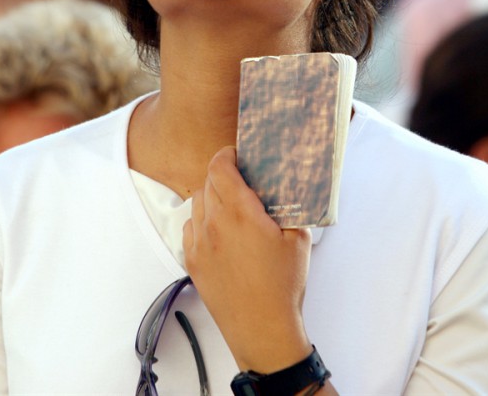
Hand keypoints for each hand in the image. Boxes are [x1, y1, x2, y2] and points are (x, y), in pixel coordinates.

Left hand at [183, 146, 312, 372]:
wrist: (263, 331)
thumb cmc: (283, 287)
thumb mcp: (298, 239)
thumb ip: (289, 207)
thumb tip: (284, 189)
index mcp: (239, 213)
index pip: (219, 167)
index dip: (226, 155)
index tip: (237, 156)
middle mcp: (214, 224)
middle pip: (208, 182)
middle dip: (223, 176)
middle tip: (241, 183)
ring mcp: (199, 244)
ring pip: (197, 203)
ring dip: (211, 197)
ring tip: (230, 208)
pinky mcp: (192, 262)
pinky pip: (189, 228)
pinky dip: (201, 221)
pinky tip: (218, 231)